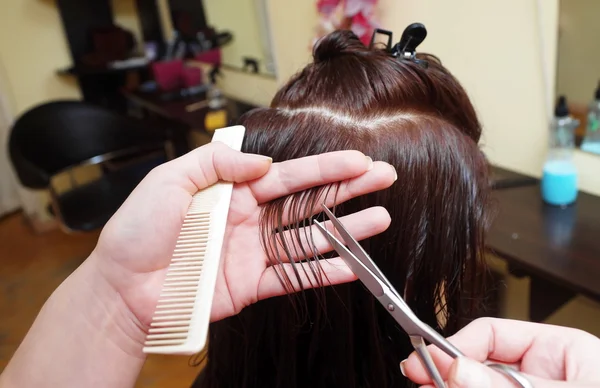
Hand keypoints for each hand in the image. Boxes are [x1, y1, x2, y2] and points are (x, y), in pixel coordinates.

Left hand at [91, 142, 395, 346]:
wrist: (123, 289)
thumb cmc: (138, 231)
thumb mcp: (170, 180)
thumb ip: (216, 162)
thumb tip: (263, 162)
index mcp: (232, 190)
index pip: (288, 175)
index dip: (324, 167)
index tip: (358, 161)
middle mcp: (249, 219)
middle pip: (308, 202)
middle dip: (347, 190)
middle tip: (384, 178)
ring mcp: (253, 253)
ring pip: (310, 239)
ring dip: (347, 230)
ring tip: (381, 219)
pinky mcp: (252, 286)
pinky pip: (295, 277)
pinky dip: (325, 273)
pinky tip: (352, 265)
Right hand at [402, 317, 599, 386]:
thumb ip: (508, 387)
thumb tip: (457, 369)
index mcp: (559, 353)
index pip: (490, 335)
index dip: (453, 349)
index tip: (424, 366)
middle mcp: (538, 378)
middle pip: (477, 370)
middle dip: (450, 379)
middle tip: (424, 385)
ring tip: (435, 386)